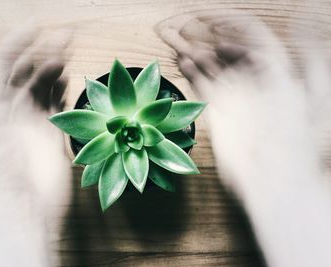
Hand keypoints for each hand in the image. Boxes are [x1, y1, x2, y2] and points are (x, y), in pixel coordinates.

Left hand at [0, 26, 72, 266]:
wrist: (17, 215)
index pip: (3, 66)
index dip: (18, 44)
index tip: (38, 27)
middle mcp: (12, 112)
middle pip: (29, 73)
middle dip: (45, 51)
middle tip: (66, 35)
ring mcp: (34, 124)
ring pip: (46, 87)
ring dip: (57, 67)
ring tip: (69, 50)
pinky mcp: (52, 137)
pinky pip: (59, 107)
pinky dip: (64, 91)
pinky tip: (68, 80)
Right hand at [156, 10, 330, 266]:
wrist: (274, 179)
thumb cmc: (296, 139)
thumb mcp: (310, 92)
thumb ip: (309, 56)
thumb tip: (308, 17)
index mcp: (275, 74)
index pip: (252, 39)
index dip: (232, 26)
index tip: (212, 19)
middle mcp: (252, 83)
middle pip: (226, 51)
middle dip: (206, 37)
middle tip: (185, 26)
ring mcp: (233, 97)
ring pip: (210, 67)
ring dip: (194, 52)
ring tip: (176, 39)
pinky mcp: (217, 112)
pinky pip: (201, 86)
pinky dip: (191, 72)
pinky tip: (182, 60)